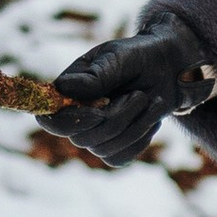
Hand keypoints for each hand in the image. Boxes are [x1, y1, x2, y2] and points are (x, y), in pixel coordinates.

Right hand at [41, 23, 212, 166]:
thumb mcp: (117, 58)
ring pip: (104, 150)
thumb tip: (63, 88)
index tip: (102, 109)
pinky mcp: (114, 148)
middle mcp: (75, 117)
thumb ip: (94, 75)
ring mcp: (94, 135)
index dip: (72, 121)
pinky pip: (120, 158)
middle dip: (118, 118)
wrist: (166, 69)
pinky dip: (140, 139)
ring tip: (150, 101)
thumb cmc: (136, 58)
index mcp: (67, 92)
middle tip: (140, 95)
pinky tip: (149, 119)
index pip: (51, 120)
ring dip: (135, 126)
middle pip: (82, 138)